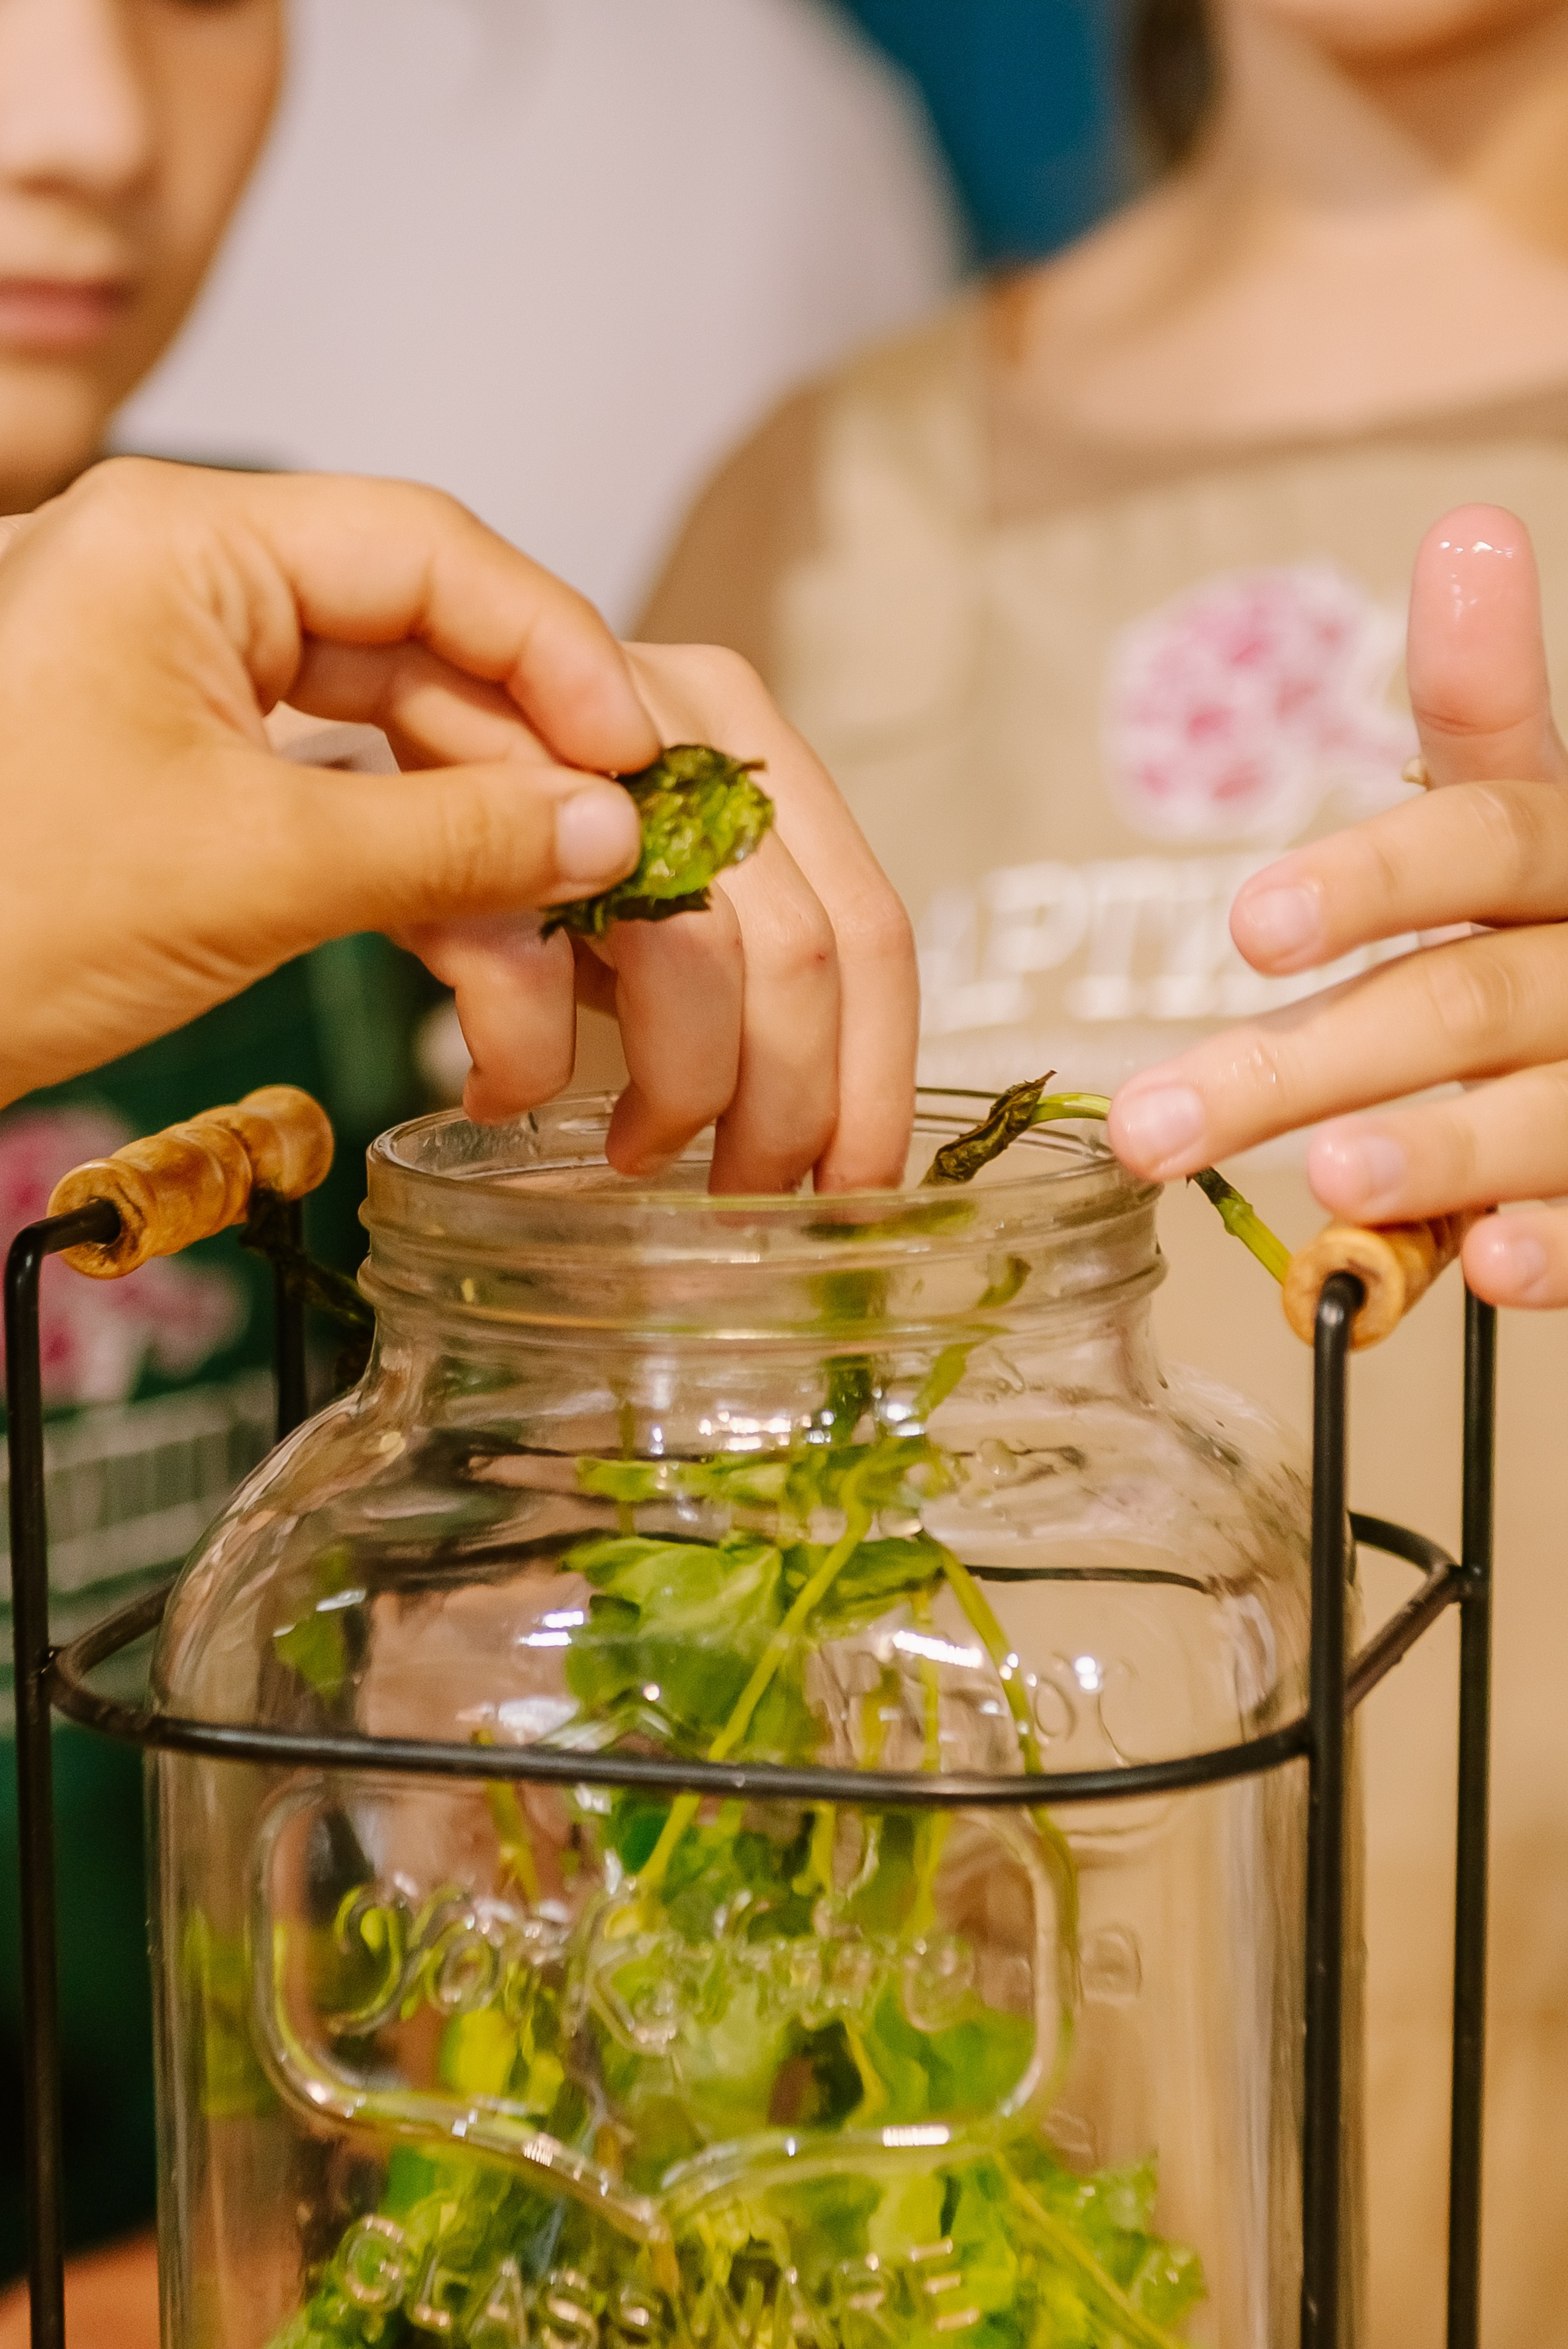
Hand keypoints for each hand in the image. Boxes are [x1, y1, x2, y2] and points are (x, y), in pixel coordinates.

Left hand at [0, 459, 916, 1191]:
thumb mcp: (248, 869)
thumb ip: (450, 841)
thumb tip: (611, 832)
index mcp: (191, 545)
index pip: (433, 554)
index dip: (561, 654)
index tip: (642, 759)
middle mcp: (204, 595)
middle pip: (433, 660)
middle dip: (533, 787)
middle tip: (630, 875)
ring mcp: (203, 691)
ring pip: (403, 753)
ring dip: (485, 868)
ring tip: (552, 976)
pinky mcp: (204, 784)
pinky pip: (353, 815)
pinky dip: (423, 894)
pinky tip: (488, 981)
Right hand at [403, 644, 917, 1192]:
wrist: (355, 717)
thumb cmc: (517, 829)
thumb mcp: (653, 879)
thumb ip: (739, 958)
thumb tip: (808, 1118)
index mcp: (753, 753)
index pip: (871, 930)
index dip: (875, 1081)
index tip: (855, 1188)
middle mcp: (691, 728)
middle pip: (801, 956)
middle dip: (787, 1111)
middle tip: (748, 1195)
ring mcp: (582, 754)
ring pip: (692, 961)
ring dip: (677, 1097)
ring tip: (641, 1152)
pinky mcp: (464, 802)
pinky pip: (531, 976)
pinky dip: (526, 1065)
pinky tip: (509, 1094)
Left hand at [1108, 503, 1567, 1307]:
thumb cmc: (1560, 914)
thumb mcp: (1517, 810)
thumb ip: (1485, 702)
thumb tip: (1472, 527)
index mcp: (1556, 853)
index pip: (1476, 837)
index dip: (1371, 877)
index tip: (1251, 923)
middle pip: (1458, 1004)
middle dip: (1302, 1064)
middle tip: (1154, 1124)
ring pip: (1539, 1113)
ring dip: (1434, 1147)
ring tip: (1324, 1173)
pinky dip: (1554, 1251)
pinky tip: (1490, 1271)